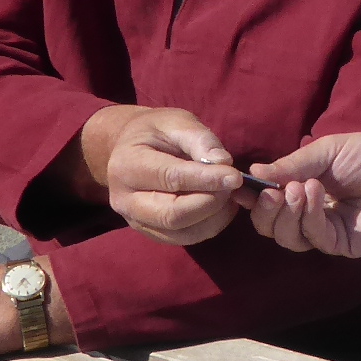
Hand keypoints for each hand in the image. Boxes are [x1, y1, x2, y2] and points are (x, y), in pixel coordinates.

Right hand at [104, 107, 251, 245]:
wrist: (130, 149)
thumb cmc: (156, 131)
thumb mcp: (176, 121)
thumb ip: (200, 139)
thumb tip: (224, 163)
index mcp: (126, 165)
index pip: (170, 178)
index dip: (206, 180)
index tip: (235, 177)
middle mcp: (124, 199)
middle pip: (173, 214)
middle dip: (211, 202)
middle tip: (233, 185)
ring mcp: (135, 220)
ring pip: (181, 233)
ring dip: (214, 217)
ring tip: (229, 194)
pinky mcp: (150, 232)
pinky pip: (185, 238)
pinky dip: (210, 226)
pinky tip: (221, 206)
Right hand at [248, 134, 360, 257]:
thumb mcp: (329, 151)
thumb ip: (292, 165)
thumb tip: (254, 173)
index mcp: (306, 188)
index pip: (270, 201)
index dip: (253, 198)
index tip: (241, 187)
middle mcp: (312, 212)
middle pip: (272, 226)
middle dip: (264, 211)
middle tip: (271, 194)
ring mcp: (327, 231)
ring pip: (288, 237)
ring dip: (286, 214)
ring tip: (297, 189)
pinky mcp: (343, 245)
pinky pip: (314, 239)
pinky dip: (309, 218)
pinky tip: (315, 195)